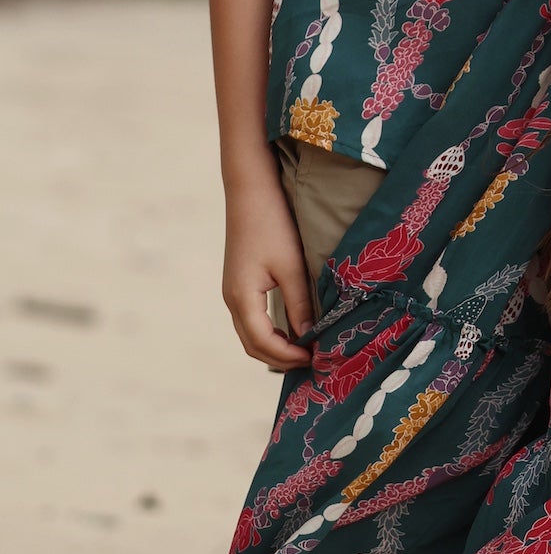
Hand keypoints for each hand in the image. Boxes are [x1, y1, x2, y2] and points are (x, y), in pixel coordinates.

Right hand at [223, 168, 314, 370]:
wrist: (250, 191)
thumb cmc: (272, 225)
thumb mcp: (291, 266)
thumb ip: (299, 303)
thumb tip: (308, 336)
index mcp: (242, 298)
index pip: (263, 343)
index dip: (288, 356)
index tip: (315, 358)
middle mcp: (232, 300)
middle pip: (253, 345)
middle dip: (280, 358)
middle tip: (312, 362)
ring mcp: (233, 292)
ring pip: (250, 334)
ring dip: (275, 347)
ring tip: (305, 350)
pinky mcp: (238, 283)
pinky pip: (252, 320)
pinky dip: (270, 333)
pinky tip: (292, 329)